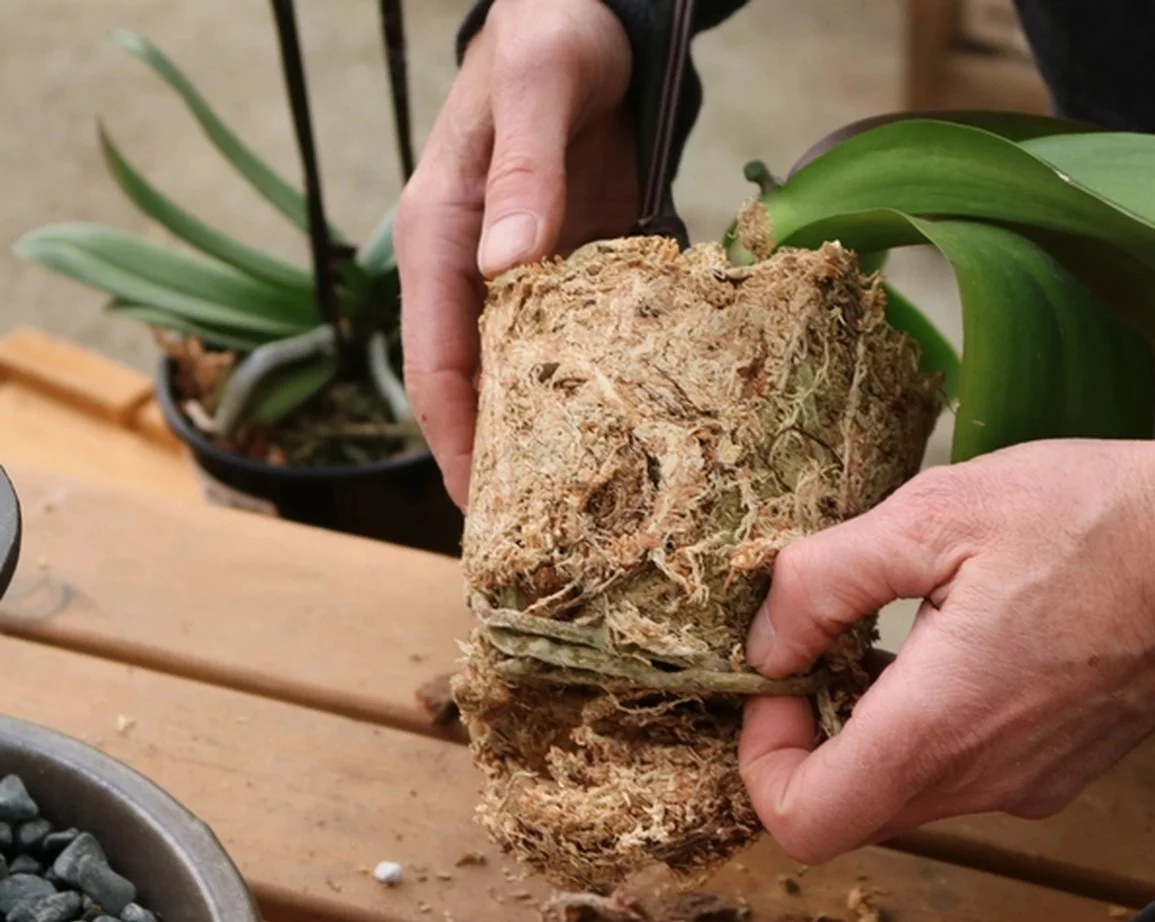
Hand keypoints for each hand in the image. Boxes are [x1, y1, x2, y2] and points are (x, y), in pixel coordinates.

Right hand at [394, 0, 637, 508]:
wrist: (598, 8)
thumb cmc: (555, 28)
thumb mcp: (541, 81)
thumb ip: (524, 170)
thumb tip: (505, 267)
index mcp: (436, 234)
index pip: (432, 356)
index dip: (452, 435)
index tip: (476, 503)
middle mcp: (467, 267)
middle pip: (469, 385)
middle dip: (492, 460)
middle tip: (531, 535)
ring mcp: (515, 275)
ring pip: (515, 378)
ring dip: (539, 441)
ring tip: (577, 511)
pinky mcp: (564, 273)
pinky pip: (567, 349)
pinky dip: (585, 397)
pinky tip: (622, 441)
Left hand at [739, 436, 1154, 864]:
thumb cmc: (1091, 517)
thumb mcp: (930, 515)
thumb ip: (821, 582)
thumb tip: (767, 647)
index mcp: (940, 727)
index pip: (803, 820)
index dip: (762, 760)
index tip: (775, 685)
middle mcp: (985, 781)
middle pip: (846, 809)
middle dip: (806, 738)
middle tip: (814, 649)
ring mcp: (1027, 784)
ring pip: (900, 792)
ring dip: (863, 728)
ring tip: (876, 636)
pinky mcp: (1055, 768)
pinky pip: (957, 773)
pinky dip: (920, 727)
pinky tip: (937, 648)